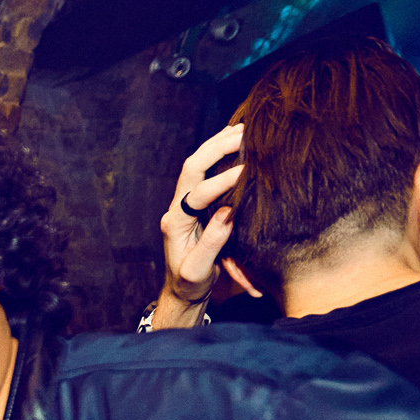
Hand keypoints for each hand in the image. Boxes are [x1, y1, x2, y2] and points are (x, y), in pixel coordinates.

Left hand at [155, 123, 258, 325]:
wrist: (183, 290)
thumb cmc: (190, 283)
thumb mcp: (198, 271)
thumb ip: (212, 243)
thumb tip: (228, 213)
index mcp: (175, 224)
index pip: (196, 194)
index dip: (220, 182)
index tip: (245, 173)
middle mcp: (177, 208)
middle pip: (192, 168)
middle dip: (216, 149)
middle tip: (243, 134)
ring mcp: (185, 203)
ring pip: (197, 165)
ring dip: (218, 144)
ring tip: (242, 129)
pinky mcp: (198, 203)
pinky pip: (206, 171)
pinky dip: (219, 152)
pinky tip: (234, 138)